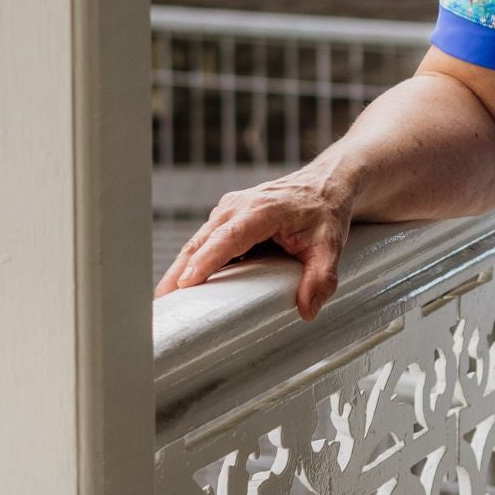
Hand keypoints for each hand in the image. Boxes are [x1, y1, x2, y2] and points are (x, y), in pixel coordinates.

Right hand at [153, 166, 352, 319]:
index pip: (228, 237)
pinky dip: (192, 264)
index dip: (206, 261)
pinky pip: (205, 243)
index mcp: (261, 210)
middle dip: (179, 273)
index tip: (187, 283)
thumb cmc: (325, 211)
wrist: (326, 185)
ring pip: (198, 243)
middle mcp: (238, 207)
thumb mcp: (330, 246)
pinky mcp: (226, 220)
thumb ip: (321, 278)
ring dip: (180, 270)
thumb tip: (308, 309)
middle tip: (163, 304)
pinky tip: (183, 288)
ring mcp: (228, 212)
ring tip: (165, 302)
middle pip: (202, 242)